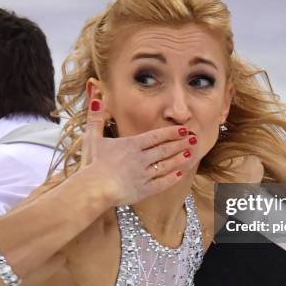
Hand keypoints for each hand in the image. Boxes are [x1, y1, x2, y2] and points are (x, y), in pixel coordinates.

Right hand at [78, 99, 196, 205]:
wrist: (93, 189)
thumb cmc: (91, 163)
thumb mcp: (92, 137)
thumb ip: (95, 117)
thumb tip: (95, 95)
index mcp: (131, 145)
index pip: (156, 136)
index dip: (171, 132)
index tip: (184, 129)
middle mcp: (141, 159)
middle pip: (165, 149)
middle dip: (181, 143)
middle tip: (194, 139)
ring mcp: (144, 175)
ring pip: (166, 165)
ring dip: (179, 159)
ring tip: (191, 154)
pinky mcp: (143, 191)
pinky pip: (161, 184)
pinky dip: (172, 178)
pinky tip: (180, 174)